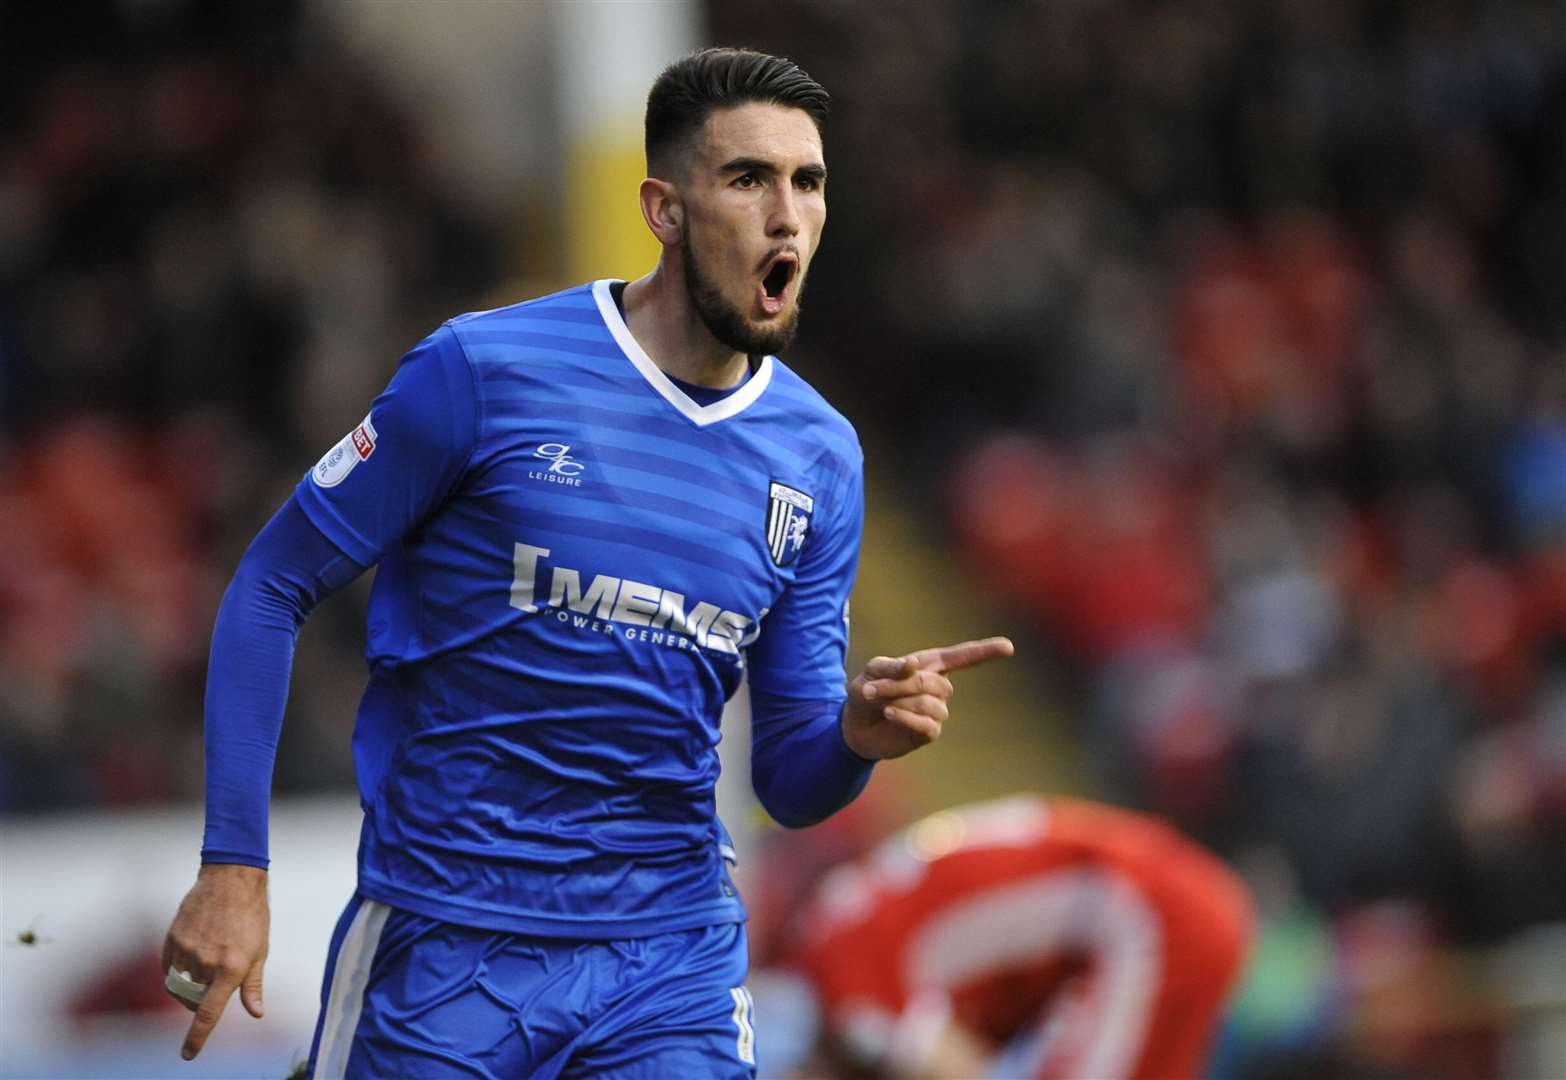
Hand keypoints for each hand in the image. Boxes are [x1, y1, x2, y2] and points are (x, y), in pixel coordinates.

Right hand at [162, 863, 269, 1060]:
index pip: (209, 1013)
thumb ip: (253, 985)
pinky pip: (168, 969)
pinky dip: (176, 972)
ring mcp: (187, 950)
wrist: (231, 880)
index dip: (197, 1037)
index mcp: (232, 968)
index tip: (188, 1055)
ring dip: (189, 987)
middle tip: (214, 983)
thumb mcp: (260, 951)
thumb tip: (256, 1013)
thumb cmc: (251, 916)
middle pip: (193, 1000)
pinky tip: (190, 958)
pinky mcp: (172, 939)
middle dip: (201, 1001)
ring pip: (179, 986)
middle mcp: (206, 962)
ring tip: (205, 967)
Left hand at [841, 637, 1013, 759]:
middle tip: (875, 689)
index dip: (985, 652)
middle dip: (902, 685)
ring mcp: (937, 711)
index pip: (962, 657)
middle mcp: (938, 687)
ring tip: (881, 703)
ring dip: (900, 701)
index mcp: (930, 665)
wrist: (855, 726)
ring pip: (931, 704)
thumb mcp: (871, 672)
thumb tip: (915, 665)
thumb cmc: (866, 692)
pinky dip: (906, 717)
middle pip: (934, 683)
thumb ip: (891, 667)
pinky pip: (928, 725)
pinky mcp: (929, 732)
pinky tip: (890, 714)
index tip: (1009, 647)